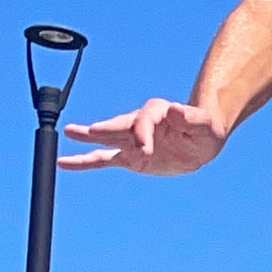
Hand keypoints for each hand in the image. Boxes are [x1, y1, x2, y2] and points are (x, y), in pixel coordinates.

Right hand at [61, 99, 228, 173]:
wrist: (200, 141)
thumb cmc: (206, 131)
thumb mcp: (206, 126)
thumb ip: (192, 118)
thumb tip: (175, 109)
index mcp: (158, 112)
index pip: (145, 120)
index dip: (143, 133)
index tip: (145, 150)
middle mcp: (140, 123)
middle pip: (121, 125)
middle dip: (109, 130)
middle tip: (93, 132)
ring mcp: (132, 140)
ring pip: (108, 139)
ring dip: (89, 137)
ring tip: (69, 132)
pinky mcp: (129, 156)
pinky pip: (104, 159)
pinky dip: (85, 162)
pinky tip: (65, 162)